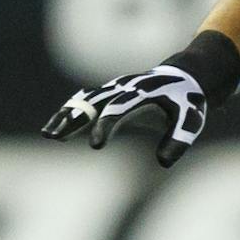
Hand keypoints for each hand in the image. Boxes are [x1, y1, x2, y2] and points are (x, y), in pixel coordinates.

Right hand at [41, 63, 210, 167]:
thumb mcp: (190, 122)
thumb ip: (179, 139)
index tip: (95, 145)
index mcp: (143, 94)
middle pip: (93, 103)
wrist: (184, 77)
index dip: (106, 126)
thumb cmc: (187, 103)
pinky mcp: (109, 93)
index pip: (118, 110)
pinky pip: (85, 101)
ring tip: (49, 134)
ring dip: (66, 115)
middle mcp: (124, 88)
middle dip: (74, 119)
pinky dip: (70, 112)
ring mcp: (114, 89)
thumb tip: (163, 162)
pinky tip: (55, 129)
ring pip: (85, 101)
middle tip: (55, 136)